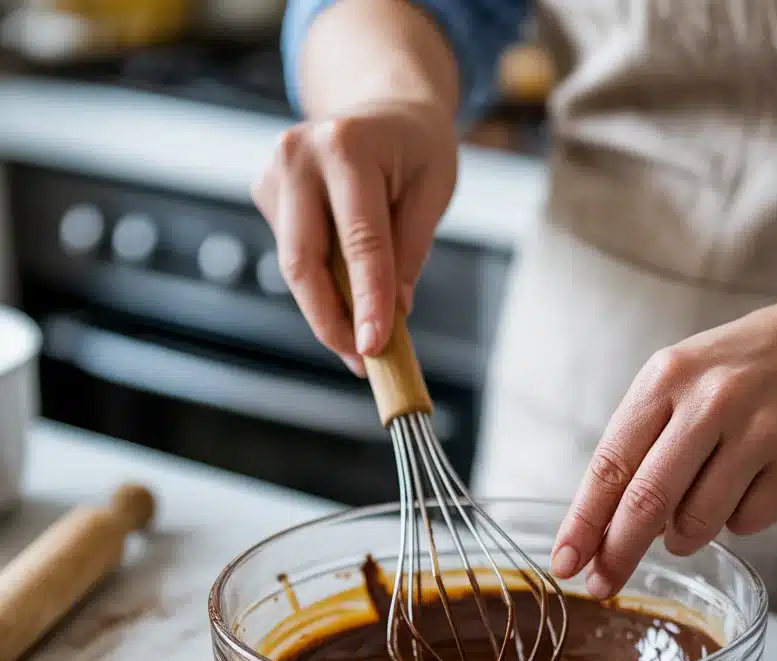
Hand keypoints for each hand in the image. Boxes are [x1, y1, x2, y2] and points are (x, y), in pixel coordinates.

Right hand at [252, 100, 456, 375]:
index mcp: (346, 146)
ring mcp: (274, 174)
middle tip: (362, 361)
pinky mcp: (266, 193)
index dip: (367, 302)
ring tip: (362, 340)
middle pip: (304, 261)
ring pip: (295, 267)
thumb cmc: (416, 147)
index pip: (359, 242)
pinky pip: (295, 256)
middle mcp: (298, 156)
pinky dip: (322, 286)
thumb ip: (409, 251)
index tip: (374, 347)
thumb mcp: (433, 190)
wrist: (384, 106)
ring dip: (328, 310)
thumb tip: (391, 313)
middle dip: (331, 321)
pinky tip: (347, 292)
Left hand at [550, 295, 776, 597]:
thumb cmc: (737, 373)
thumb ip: (640, 448)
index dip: (583, 522)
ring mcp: (763, 431)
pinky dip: (736, 519)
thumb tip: (604, 534)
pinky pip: (747, 523)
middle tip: (601, 585)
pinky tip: (749, 483)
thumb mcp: (678, 383)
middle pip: (648, 500)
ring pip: (698, 522)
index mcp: (667, 378)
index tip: (563, 563)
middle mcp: (713, 400)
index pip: (611, 465)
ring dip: (682, 535)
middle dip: (618, 553)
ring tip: (694, 509)